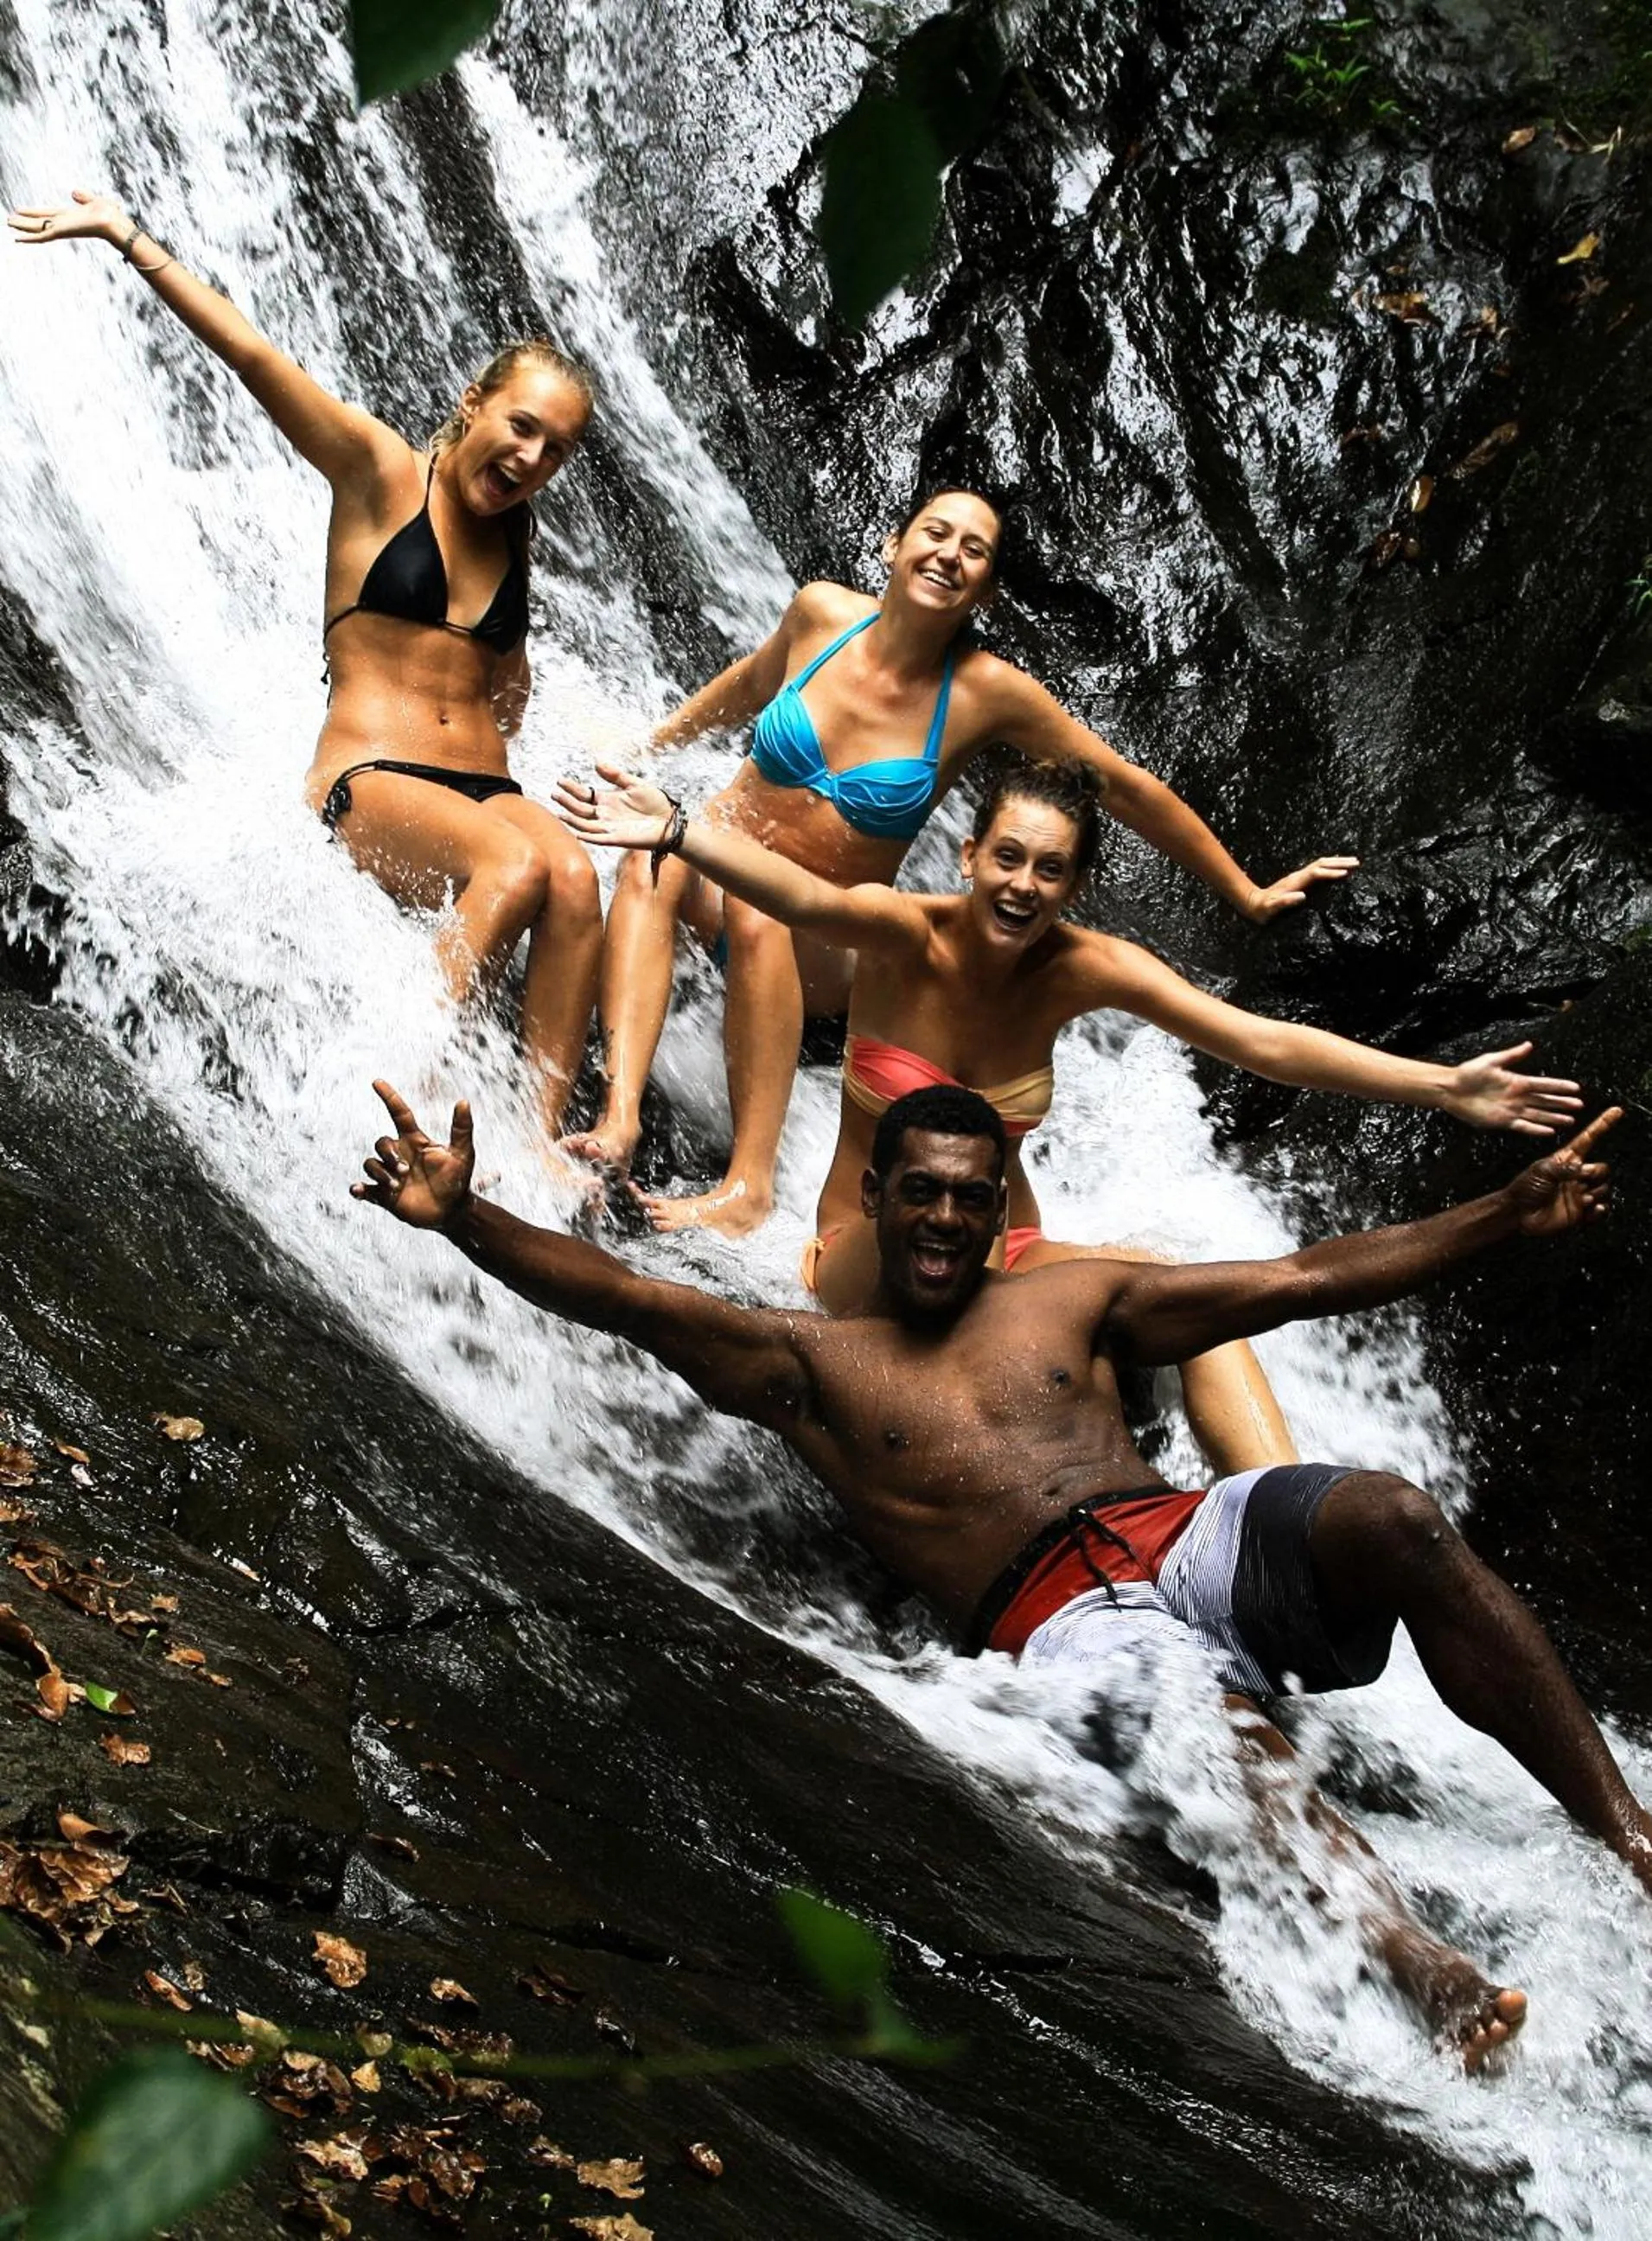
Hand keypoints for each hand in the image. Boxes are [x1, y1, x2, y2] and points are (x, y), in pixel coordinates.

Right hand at [7, 189, 128, 248]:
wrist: (114, 222)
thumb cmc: (109, 214)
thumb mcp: (93, 201)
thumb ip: (83, 197)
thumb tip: (74, 192)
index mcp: (69, 216)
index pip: (46, 213)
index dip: (33, 212)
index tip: (21, 210)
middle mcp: (63, 223)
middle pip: (38, 222)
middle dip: (24, 221)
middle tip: (9, 219)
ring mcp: (61, 229)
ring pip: (36, 229)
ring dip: (21, 227)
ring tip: (8, 223)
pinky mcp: (61, 232)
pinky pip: (41, 236)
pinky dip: (28, 238)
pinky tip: (16, 238)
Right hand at [350, 1080, 474, 1228]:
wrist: (452, 1212)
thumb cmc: (458, 1181)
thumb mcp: (463, 1154)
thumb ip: (462, 1129)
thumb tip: (463, 1101)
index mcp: (415, 1141)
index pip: (399, 1113)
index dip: (389, 1097)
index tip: (377, 1081)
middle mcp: (399, 1155)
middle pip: (381, 1142)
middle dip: (388, 1154)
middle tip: (406, 1171)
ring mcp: (390, 1175)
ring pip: (370, 1164)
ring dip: (380, 1173)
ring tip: (396, 1186)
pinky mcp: (384, 1195)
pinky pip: (364, 1189)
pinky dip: (359, 1189)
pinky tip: (358, 1190)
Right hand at [553, 760, 675, 850]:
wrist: (669, 821)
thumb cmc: (655, 803)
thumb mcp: (635, 784)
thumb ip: (616, 775)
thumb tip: (596, 762)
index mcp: (608, 800)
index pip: (584, 794)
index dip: (572, 788)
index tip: (560, 780)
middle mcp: (605, 814)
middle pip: (581, 809)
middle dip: (567, 802)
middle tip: (555, 793)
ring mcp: (610, 827)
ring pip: (586, 824)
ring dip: (573, 819)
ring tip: (560, 812)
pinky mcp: (618, 839)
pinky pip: (600, 839)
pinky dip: (589, 836)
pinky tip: (578, 832)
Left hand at [1244, 857, 1360, 922]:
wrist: (1253, 903)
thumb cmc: (1264, 909)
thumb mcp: (1272, 908)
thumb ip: (1285, 902)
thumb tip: (1302, 896)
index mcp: (1295, 882)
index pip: (1316, 874)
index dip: (1330, 873)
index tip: (1346, 873)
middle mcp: (1299, 876)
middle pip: (1321, 864)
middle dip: (1339, 863)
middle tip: (1357, 862)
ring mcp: (1299, 877)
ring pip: (1321, 864)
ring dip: (1337, 862)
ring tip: (1354, 862)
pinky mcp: (1300, 880)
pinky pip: (1319, 870)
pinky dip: (1331, 867)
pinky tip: (1338, 869)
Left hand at [1442, 1042, 1583, 1136]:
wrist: (1451, 1090)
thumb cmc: (1468, 1073)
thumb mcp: (1490, 1061)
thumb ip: (1511, 1056)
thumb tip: (1529, 1045)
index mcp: (1517, 1081)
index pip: (1543, 1084)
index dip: (1559, 1087)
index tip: (1575, 1088)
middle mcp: (1518, 1097)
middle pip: (1545, 1101)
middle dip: (1562, 1103)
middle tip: (1579, 1106)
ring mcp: (1512, 1110)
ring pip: (1538, 1115)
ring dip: (1554, 1118)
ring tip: (1570, 1120)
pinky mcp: (1502, 1121)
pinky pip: (1523, 1126)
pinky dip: (1536, 1129)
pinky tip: (1549, 1131)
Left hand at [1505, 1108, 1620, 1236]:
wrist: (1518, 1214)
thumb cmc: (1525, 1188)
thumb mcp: (1542, 1171)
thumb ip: (1563, 1167)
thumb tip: (1583, 1167)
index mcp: (1566, 1159)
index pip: (1588, 1139)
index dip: (1602, 1124)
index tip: (1616, 1110)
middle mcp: (1575, 1175)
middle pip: (1601, 1168)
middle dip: (1596, 1172)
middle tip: (1580, 1178)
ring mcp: (1579, 1193)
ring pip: (1603, 1188)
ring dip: (1595, 1192)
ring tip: (1579, 1197)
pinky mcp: (1580, 1211)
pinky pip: (1600, 1209)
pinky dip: (1600, 1209)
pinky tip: (1593, 1208)